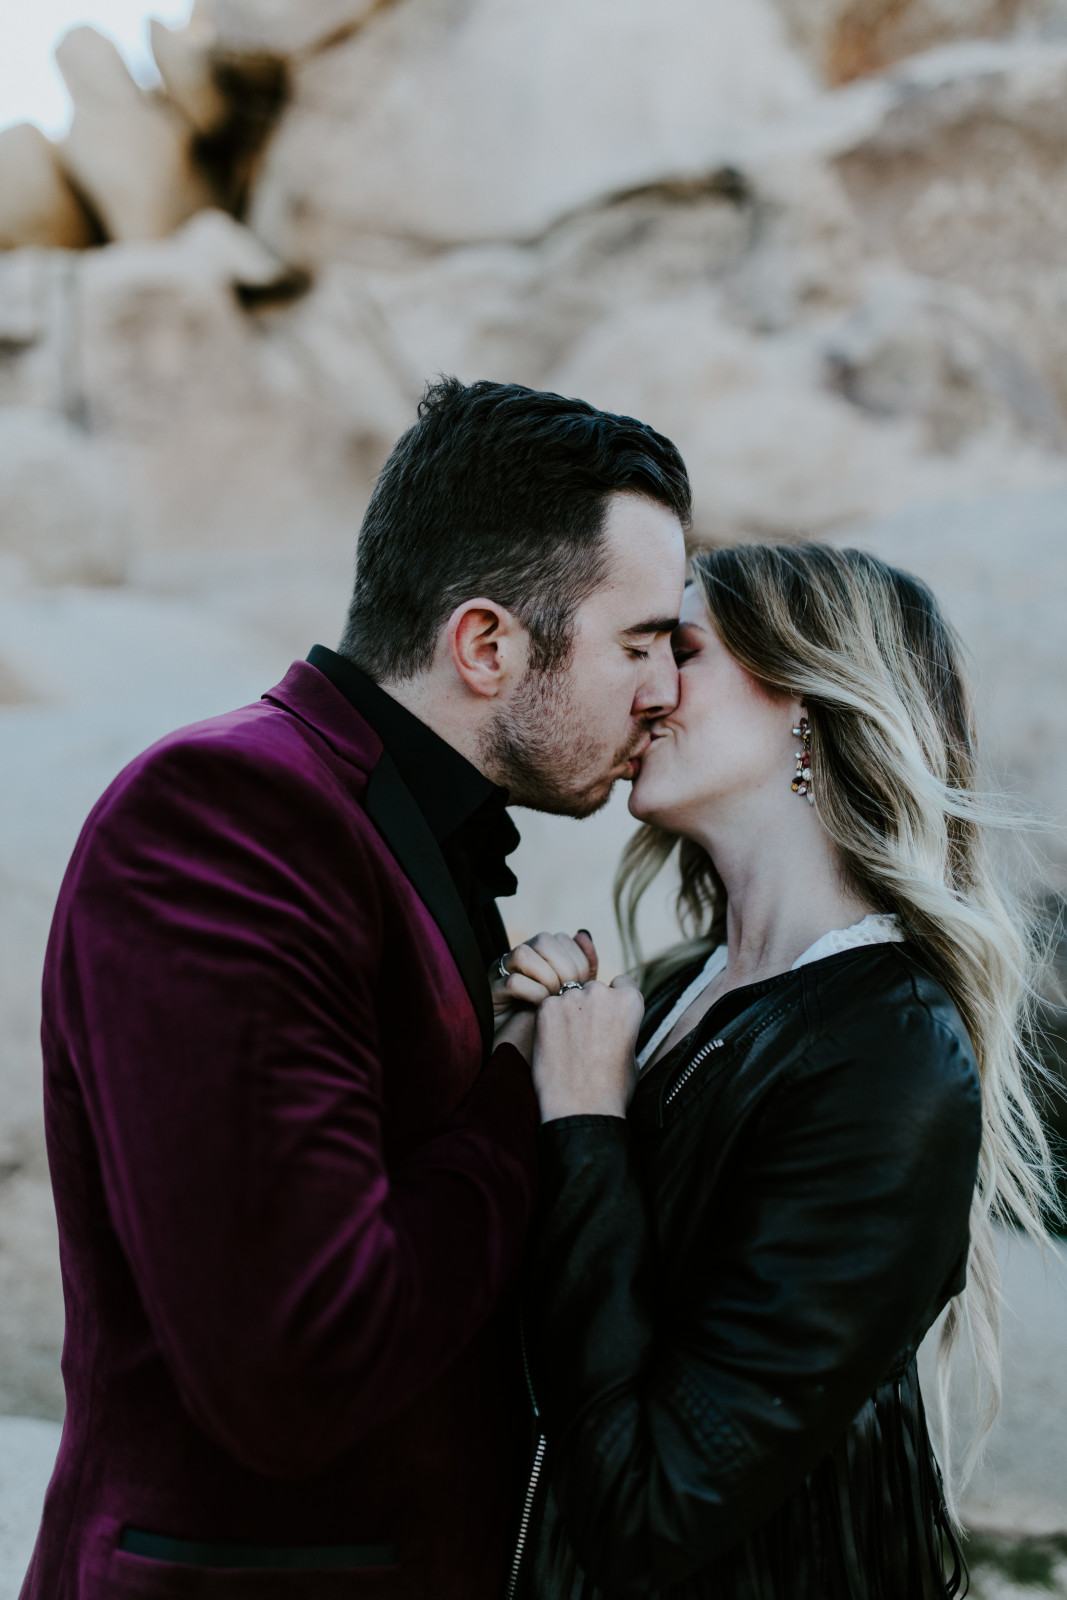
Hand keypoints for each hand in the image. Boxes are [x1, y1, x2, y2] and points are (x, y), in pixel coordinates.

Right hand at [491, 930, 598, 1023]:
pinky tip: (541, 1009)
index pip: (564, 940)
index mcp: (542, 957)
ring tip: (555, 1000)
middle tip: (571, 992)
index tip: (585, 986)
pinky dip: (533, 993)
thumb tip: (584, 934)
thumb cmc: (555, 1030)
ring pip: (524, 953)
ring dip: (547, 977)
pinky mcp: (491, 995)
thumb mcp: (576, 996)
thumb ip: (585, 968)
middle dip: (565, 966)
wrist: (530, 1060)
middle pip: (544, 940)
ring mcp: (502, 975)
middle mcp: (520, 961)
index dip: (579, 961)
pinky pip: (512, 981)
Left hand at [531, 973, 643, 1123]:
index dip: (615, 999)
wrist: (581, 1108)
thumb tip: (615, 1022)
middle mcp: (601, 992)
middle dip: (590, 1006)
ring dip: (570, 1012)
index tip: (608, 1016)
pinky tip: (554, 1044)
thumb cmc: (612, 1088)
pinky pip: (550, 1007)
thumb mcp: (633, 1052)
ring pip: (569, 996)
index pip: (622, 983)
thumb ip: (624, 1027)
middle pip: (593, 988)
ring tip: (569, 1043)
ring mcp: (571, 998)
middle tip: (586, 1035)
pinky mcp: (546, 1008)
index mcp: (630, 1002)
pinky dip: (550, 1021)